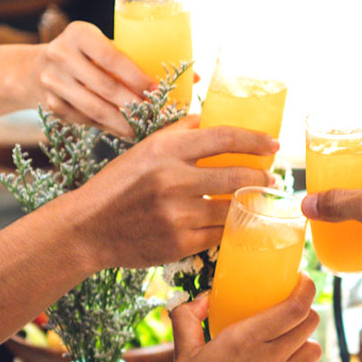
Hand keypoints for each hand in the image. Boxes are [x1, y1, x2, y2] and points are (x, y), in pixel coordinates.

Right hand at [33, 20, 183, 136]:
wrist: (34, 69)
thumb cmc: (86, 56)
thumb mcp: (105, 46)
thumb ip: (141, 59)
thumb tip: (196, 78)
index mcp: (80, 33)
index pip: (113, 58)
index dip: (138, 78)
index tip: (160, 93)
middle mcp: (61, 55)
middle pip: (106, 88)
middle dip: (136, 106)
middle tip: (160, 117)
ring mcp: (51, 82)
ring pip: (95, 109)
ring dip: (125, 123)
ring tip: (147, 130)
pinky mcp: (50, 106)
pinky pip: (86, 121)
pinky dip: (110, 129)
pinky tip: (127, 133)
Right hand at [76, 116, 278, 268]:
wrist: (88, 229)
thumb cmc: (117, 186)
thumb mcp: (143, 150)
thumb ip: (177, 134)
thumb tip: (209, 118)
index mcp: (165, 151)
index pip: (223, 137)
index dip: (255, 140)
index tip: (273, 144)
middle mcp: (173, 180)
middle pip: (237, 175)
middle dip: (262, 177)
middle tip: (271, 178)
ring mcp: (177, 214)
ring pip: (232, 208)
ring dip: (250, 205)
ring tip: (256, 201)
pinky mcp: (179, 243)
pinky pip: (219, 234)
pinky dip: (229, 228)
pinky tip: (235, 224)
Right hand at [143, 282, 321, 361]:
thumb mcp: (182, 353)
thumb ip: (189, 318)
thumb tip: (200, 298)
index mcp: (244, 341)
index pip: (296, 307)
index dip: (306, 288)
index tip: (302, 280)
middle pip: (310, 325)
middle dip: (304, 312)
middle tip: (289, 310)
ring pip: (313, 353)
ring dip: (303, 342)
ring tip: (284, 342)